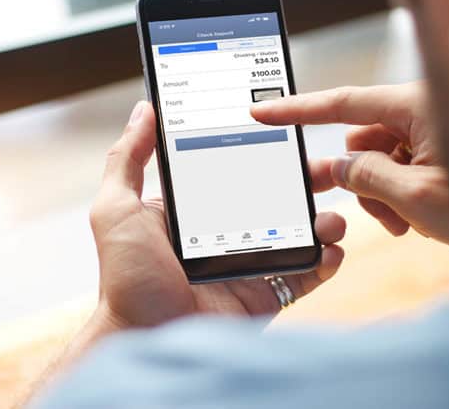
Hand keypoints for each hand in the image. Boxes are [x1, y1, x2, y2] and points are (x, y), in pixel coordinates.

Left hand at [89, 101, 345, 330]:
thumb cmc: (126, 277)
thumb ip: (127, 159)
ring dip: (322, 221)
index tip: (286, 130)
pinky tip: (332, 249)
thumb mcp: (116, 209)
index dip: (261, 150)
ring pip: (297, 233)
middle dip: (303, 182)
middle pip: (273, 198)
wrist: (144, 338)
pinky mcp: (264, 293)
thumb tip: (143, 110)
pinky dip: (325, 260)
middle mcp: (223, 231)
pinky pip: (304, 273)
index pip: (234, 170)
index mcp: (193, 209)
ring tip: (331, 217)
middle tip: (327, 170)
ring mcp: (247, 263)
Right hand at [251, 81, 448, 247]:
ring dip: (380, 194)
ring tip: (408, 222)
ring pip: (376, 160)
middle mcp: (418, 114)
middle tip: (368, 213)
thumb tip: (335, 169)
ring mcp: (428, 133)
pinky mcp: (436, 150)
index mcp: (414, 109)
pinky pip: (396, 168)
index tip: (261, 111)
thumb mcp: (419, 197)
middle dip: (358, 181)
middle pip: (358, 143)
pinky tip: (419, 217)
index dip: (295, 110)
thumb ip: (366, 179)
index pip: (340, 104)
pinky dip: (397, 194)